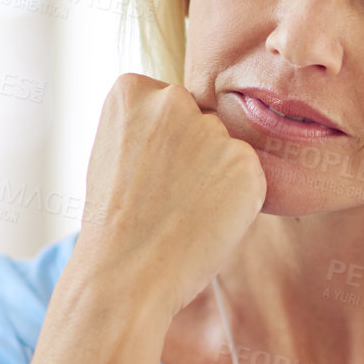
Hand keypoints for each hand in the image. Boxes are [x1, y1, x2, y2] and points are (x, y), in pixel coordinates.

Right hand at [71, 73, 267, 318]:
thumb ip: (148, 130)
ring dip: (217, 178)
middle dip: (193, 156)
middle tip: (167, 199)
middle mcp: (173, 97)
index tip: (144, 177)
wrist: (125, 273)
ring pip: (226, 151)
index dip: (161, 149)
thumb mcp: (114, 155)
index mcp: (131, 90)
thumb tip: (186, 132)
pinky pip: (249, 178)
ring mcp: (210, 127)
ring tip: (183, 214)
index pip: (168, 108)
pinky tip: (205, 221)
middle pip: (201, 122)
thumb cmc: (115, 226)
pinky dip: (237, 201)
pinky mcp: (244, 160)